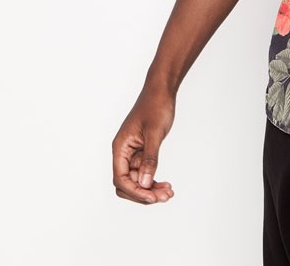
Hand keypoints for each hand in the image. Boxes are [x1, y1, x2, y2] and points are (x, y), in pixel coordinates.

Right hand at [112, 89, 176, 203]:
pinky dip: (154, 181)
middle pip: (126, 184)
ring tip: (168, 193)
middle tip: (164, 197)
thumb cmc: (156, 106)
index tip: (152, 197)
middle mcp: (123, 152)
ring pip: (137, 181)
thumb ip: (150, 159)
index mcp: (120, 147)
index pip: (120, 178)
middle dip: (143, 193)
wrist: (161, 91)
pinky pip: (145, 173)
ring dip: (151, 189)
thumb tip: (145, 183)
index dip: (135, 191)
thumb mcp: (154, 133)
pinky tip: (166, 186)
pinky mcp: (142, 152)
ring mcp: (133, 154)